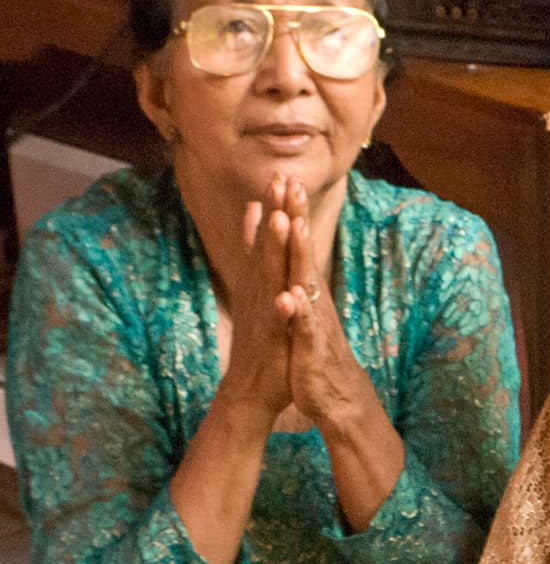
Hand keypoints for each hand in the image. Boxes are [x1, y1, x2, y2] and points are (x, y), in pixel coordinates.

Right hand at [219, 176, 293, 419]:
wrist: (250, 388)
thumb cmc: (262, 337)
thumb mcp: (260, 288)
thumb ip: (257, 250)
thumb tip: (257, 212)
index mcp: (261, 280)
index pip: (270, 239)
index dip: (275, 208)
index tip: (283, 176)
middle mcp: (260, 292)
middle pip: (268, 248)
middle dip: (275, 214)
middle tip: (279, 181)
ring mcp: (265, 314)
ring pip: (270, 278)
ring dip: (272, 250)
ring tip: (279, 220)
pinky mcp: (272, 339)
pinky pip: (278, 322)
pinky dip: (281, 308)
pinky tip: (285, 295)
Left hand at [273, 177, 374, 433]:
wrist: (334, 396)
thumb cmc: (312, 351)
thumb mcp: (301, 310)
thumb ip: (294, 280)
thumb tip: (289, 252)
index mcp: (307, 291)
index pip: (298, 246)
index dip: (292, 213)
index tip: (285, 178)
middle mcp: (313, 300)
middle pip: (303, 254)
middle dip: (298, 219)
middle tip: (292, 184)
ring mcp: (314, 323)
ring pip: (306, 285)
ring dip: (301, 257)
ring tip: (295, 228)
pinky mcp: (311, 349)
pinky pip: (303, 328)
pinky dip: (297, 312)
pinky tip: (291, 296)